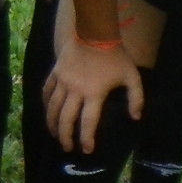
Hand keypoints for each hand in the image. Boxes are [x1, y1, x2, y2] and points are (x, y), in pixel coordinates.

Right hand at [43, 38, 141, 153]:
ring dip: (52, 124)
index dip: (86, 139)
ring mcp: (63, 81)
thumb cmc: (115, 55)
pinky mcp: (56, 73)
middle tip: (67, 148)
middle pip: (65, 119)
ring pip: (52, 108)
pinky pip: (46, 91)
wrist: (95, 32)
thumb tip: (136, 118)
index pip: (88, 122)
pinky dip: (45, 104)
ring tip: (54, 134)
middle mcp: (75, 91)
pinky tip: (47, 111)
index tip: (86, 150)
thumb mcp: (132, 76)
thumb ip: (136, 98)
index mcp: (94, 93)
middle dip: (65, 136)